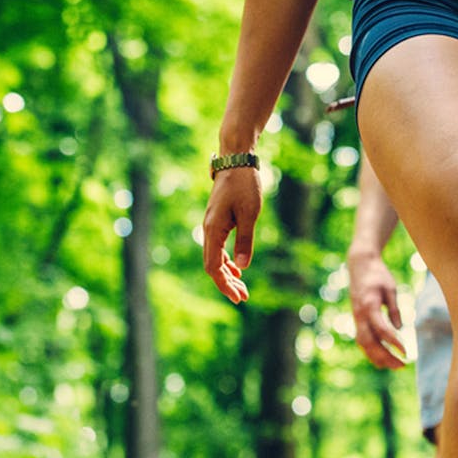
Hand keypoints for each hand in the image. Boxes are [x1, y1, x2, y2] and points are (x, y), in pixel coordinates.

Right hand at [202, 164, 261, 303]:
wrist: (235, 161)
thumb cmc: (244, 185)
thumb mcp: (250, 213)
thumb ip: (245, 240)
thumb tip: (243, 266)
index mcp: (213, 230)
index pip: (213, 267)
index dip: (224, 285)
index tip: (239, 297)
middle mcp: (208, 230)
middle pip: (212, 266)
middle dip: (227, 284)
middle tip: (244, 297)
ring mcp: (211, 226)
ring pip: (215, 258)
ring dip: (228, 274)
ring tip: (243, 288)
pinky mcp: (217, 222)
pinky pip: (218, 248)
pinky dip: (227, 261)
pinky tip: (237, 269)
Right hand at [346, 250, 408, 368]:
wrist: (359, 265)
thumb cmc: (378, 275)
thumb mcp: (391, 289)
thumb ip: (395, 309)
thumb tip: (400, 328)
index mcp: (369, 305)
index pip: (381, 329)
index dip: (393, 342)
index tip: (406, 351)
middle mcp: (360, 315)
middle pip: (370, 342)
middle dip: (385, 356)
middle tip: (403, 365)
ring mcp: (356, 318)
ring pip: (364, 344)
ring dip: (378, 357)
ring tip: (395, 366)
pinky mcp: (357, 320)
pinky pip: (362, 340)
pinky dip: (372, 352)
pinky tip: (383, 359)